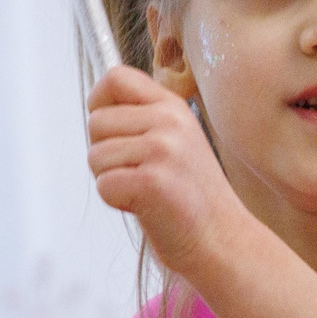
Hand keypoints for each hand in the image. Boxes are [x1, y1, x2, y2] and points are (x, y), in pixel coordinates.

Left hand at [86, 66, 245, 280]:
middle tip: (136, 174)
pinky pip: (104, 185)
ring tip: (145, 191)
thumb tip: (96, 111)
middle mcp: (170, 121)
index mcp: (173, 107)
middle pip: (96, 121)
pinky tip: (146, 206)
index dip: (99, 102)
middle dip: (104, 153)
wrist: (221, 239)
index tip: (109, 131)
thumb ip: (142, 121)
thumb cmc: (189, 197)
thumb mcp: (175, 143)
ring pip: (95, 156)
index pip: (116, 78)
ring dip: (110, 180)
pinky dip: (117, 202)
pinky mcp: (153, 181)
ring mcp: (163, 150)